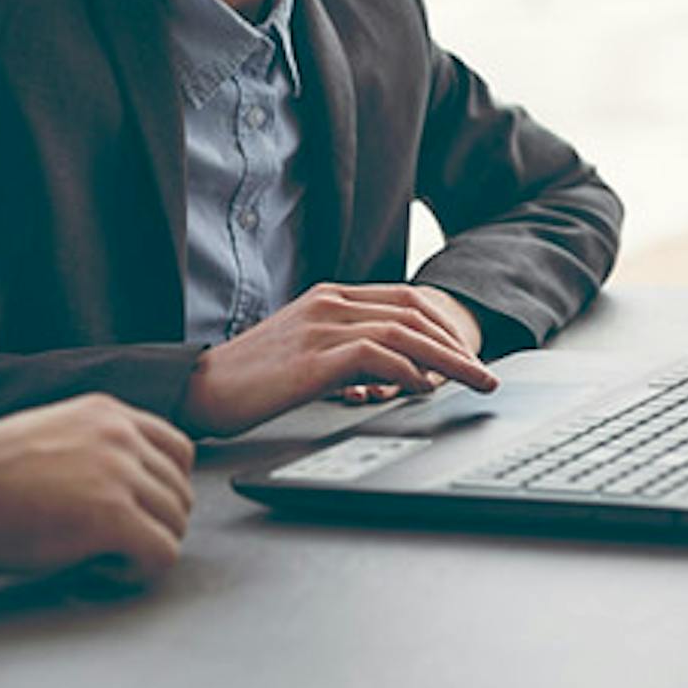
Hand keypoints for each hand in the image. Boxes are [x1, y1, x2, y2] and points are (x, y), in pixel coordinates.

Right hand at [0, 393, 195, 583]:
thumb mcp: (52, 435)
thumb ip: (95, 446)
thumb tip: (125, 486)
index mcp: (107, 412)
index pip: (178, 450)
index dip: (164, 490)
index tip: (139, 513)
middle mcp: (121, 435)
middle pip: (181, 492)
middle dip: (156, 525)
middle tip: (115, 545)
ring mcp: (120, 474)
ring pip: (176, 524)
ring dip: (146, 549)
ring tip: (101, 559)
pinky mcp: (113, 516)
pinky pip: (163, 553)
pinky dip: (140, 572)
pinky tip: (102, 571)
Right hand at [180, 283, 498, 435]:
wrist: (202, 389)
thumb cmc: (253, 380)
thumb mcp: (308, 356)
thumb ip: (349, 354)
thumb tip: (396, 375)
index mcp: (330, 297)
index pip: (404, 301)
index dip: (444, 327)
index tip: (468, 356)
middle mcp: (330, 303)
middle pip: (414, 312)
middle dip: (457, 343)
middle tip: (485, 373)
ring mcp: (322, 326)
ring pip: (404, 332)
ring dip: (448, 359)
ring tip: (473, 382)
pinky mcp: (315, 356)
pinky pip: (378, 355)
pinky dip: (408, 370)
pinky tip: (423, 389)